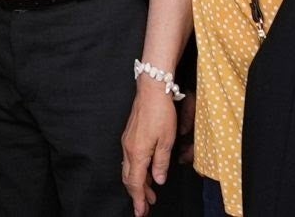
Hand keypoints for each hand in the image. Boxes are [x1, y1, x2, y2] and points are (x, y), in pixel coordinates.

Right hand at [122, 79, 175, 215]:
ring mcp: (127, 141)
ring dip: (138, 183)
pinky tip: (146, 173)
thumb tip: (158, 180)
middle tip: (145, 208)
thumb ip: (161, 163)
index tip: (141, 212)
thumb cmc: (161, 113)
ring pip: (129, 169)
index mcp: (137, 153)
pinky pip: (130, 159)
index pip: (135, 183)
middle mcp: (128, 149)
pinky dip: (137, 171)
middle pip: (129, 178)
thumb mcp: (167, 141)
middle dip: (137, 195)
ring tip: (149, 194)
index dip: (138, 199)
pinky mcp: (130, 135)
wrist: (151, 90)